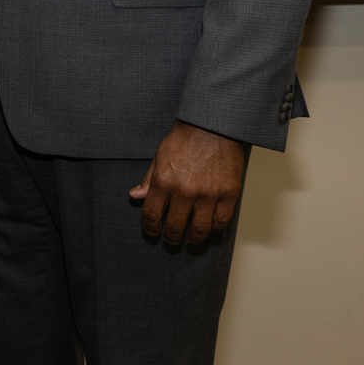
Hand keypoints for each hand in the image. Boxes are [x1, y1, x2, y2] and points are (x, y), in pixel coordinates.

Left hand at [130, 120, 248, 245]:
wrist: (213, 124)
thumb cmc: (186, 137)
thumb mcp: (160, 155)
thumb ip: (148, 178)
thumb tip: (135, 196)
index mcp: (163, 181)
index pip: (152, 214)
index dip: (150, 228)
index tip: (152, 232)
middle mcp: (184, 191)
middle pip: (175, 226)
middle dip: (171, 237)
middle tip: (172, 240)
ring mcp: (208, 194)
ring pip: (199, 229)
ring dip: (193, 238)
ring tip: (191, 238)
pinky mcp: (228, 193)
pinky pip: (221, 220)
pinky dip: (214, 227)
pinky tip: (209, 227)